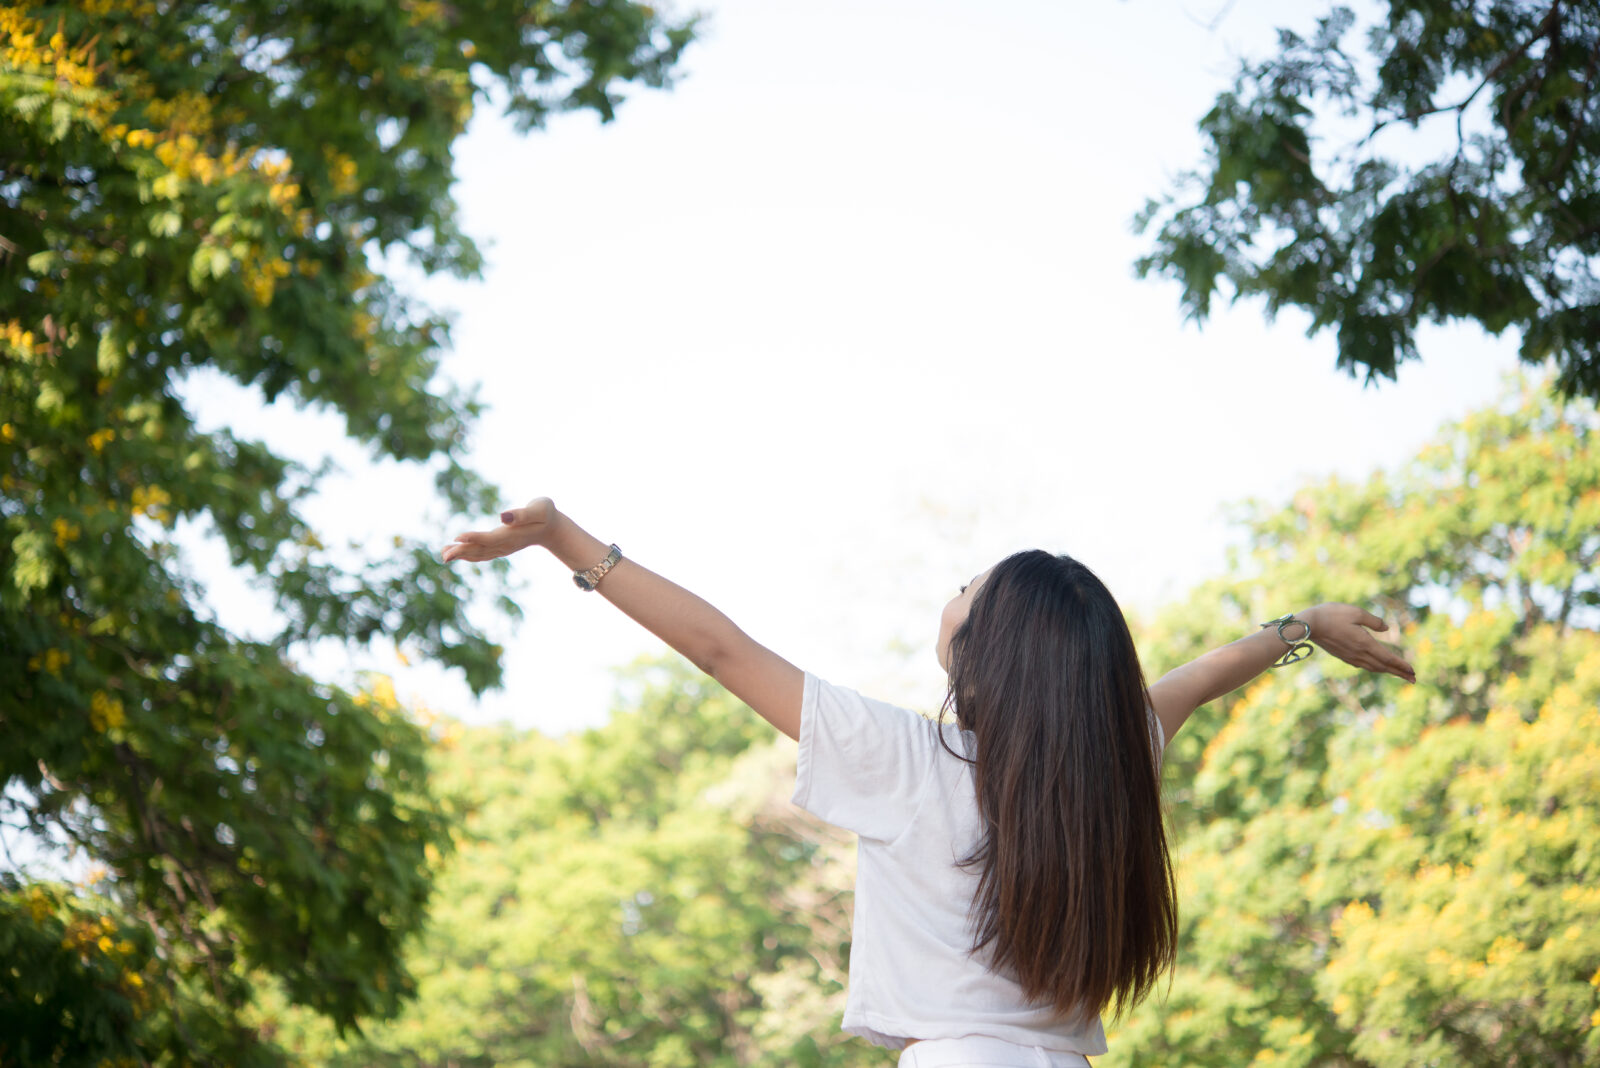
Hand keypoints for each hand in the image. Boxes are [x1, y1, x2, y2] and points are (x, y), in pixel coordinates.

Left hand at [441, 498, 558, 563]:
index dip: (474, 538)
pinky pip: (482, 553)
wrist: (553, 528)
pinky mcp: (501, 547)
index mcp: (512, 535)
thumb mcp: (540, 508)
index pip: (490, 539)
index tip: (456, 538)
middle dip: (462, 552)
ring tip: (444, 554)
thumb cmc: (546, 513)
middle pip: (481, 550)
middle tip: (443, 554)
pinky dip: (468, 554)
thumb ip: (523, 514)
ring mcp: (503, 548)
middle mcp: (506, 545)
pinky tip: (457, 552)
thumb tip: (503, 517)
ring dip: (462, 555)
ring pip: (479, 554)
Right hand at [1300, 603, 1415, 682]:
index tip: (1413, 671)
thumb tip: (1386, 629)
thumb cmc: (1331, 615)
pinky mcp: (1343, 656)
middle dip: (1399, 673)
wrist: (1308, 625)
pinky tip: (1376, 667)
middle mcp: (1359, 654)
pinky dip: (1375, 668)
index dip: (1402, 665)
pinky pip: (1364, 665)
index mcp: (1365, 643)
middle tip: (1413, 679)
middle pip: (1383, 667)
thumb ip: (1374, 621)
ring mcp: (1350, 657)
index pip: (1388, 658)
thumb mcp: (1356, 612)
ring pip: (1373, 667)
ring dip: (1388, 671)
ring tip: (1399, 674)